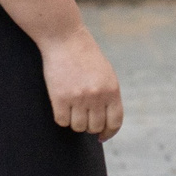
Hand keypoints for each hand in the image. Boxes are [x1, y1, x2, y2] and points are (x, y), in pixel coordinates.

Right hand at [39, 25, 124, 139]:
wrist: (64, 39)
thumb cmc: (85, 56)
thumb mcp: (105, 74)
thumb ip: (108, 96)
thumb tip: (106, 123)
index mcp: (112, 90)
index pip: (115, 122)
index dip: (109, 133)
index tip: (102, 136)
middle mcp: (97, 96)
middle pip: (95, 127)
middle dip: (89, 126)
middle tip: (83, 116)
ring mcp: (79, 98)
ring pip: (78, 127)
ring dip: (75, 122)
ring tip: (72, 109)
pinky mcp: (60, 98)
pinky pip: (62, 121)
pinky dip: (61, 117)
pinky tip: (61, 106)